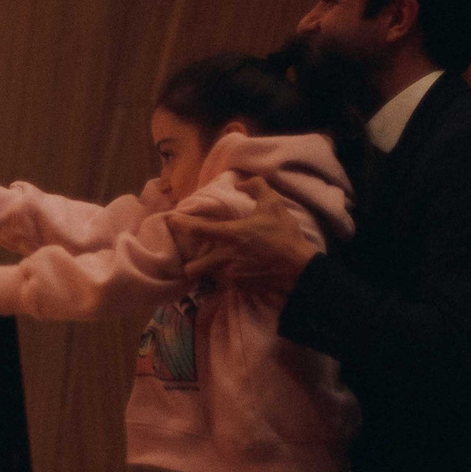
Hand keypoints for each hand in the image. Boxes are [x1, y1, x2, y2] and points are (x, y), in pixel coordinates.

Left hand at [173, 176, 315, 294]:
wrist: (301, 269)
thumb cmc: (285, 235)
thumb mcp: (273, 204)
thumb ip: (256, 187)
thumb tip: (241, 183)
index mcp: (231, 235)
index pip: (197, 229)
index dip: (180, 225)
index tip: (169, 221)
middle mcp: (226, 258)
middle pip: (193, 268)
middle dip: (190, 263)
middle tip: (193, 257)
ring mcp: (232, 276)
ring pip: (208, 277)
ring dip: (209, 272)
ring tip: (217, 265)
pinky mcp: (240, 288)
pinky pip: (225, 283)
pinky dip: (228, 278)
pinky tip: (237, 272)